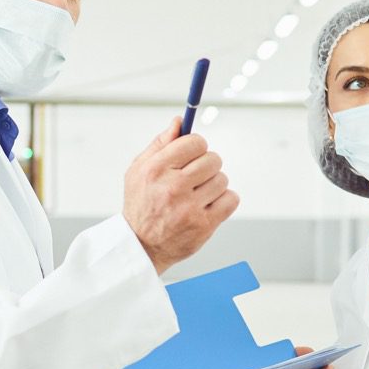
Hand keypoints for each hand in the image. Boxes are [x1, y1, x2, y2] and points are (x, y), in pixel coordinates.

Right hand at [122, 118, 239, 274]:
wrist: (141, 246)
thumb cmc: (140, 205)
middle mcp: (173, 187)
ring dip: (214, 184)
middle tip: (196, 176)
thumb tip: (179, 122)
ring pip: (222, 179)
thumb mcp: (138, 170)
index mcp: (156, 169)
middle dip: (207, 165)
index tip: (192, 155)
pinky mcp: (204, 225)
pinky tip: (208, 204)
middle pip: (213, 159)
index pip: (194, 142)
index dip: (197, 146)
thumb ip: (159, 144)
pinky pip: (231, 199)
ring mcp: (189, 207)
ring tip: (199, 193)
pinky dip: (224, 200)